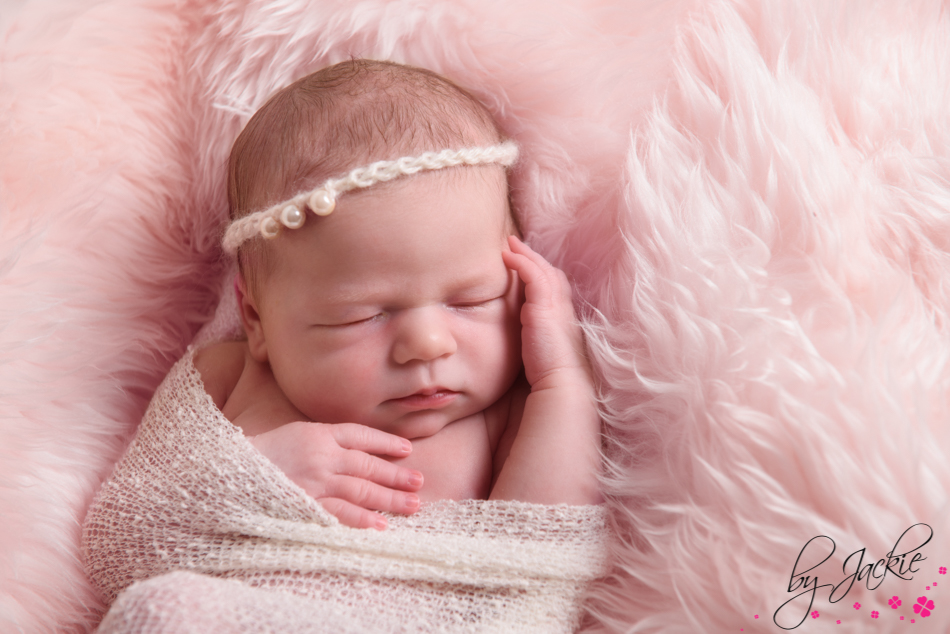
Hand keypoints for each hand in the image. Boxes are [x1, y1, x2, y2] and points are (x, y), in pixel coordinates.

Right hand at [247, 422, 422, 529]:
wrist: (228, 474)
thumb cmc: (260, 454)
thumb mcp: (294, 434)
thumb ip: (324, 440)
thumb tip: (355, 450)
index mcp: (318, 434)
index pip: (360, 435)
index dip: (385, 442)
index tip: (406, 449)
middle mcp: (322, 457)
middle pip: (367, 465)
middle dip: (396, 474)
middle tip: (419, 481)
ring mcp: (316, 483)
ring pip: (362, 490)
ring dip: (389, 498)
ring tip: (412, 505)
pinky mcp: (307, 507)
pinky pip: (341, 514)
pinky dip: (363, 520)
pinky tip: (381, 526)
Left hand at [501, 236, 588, 389]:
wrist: (564, 388)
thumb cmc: (551, 380)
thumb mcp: (541, 357)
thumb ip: (534, 346)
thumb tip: (517, 350)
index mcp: (563, 322)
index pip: (555, 291)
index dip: (542, 276)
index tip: (526, 267)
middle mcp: (563, 310)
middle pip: (552, 275)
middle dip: (536, 259)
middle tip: (517, 246)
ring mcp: (557, 307)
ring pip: (544, 270)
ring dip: (527, 255)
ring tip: (510, 244)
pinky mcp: (545, 308)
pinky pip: (534, 276)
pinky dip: (523, 262)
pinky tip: (508, 256)